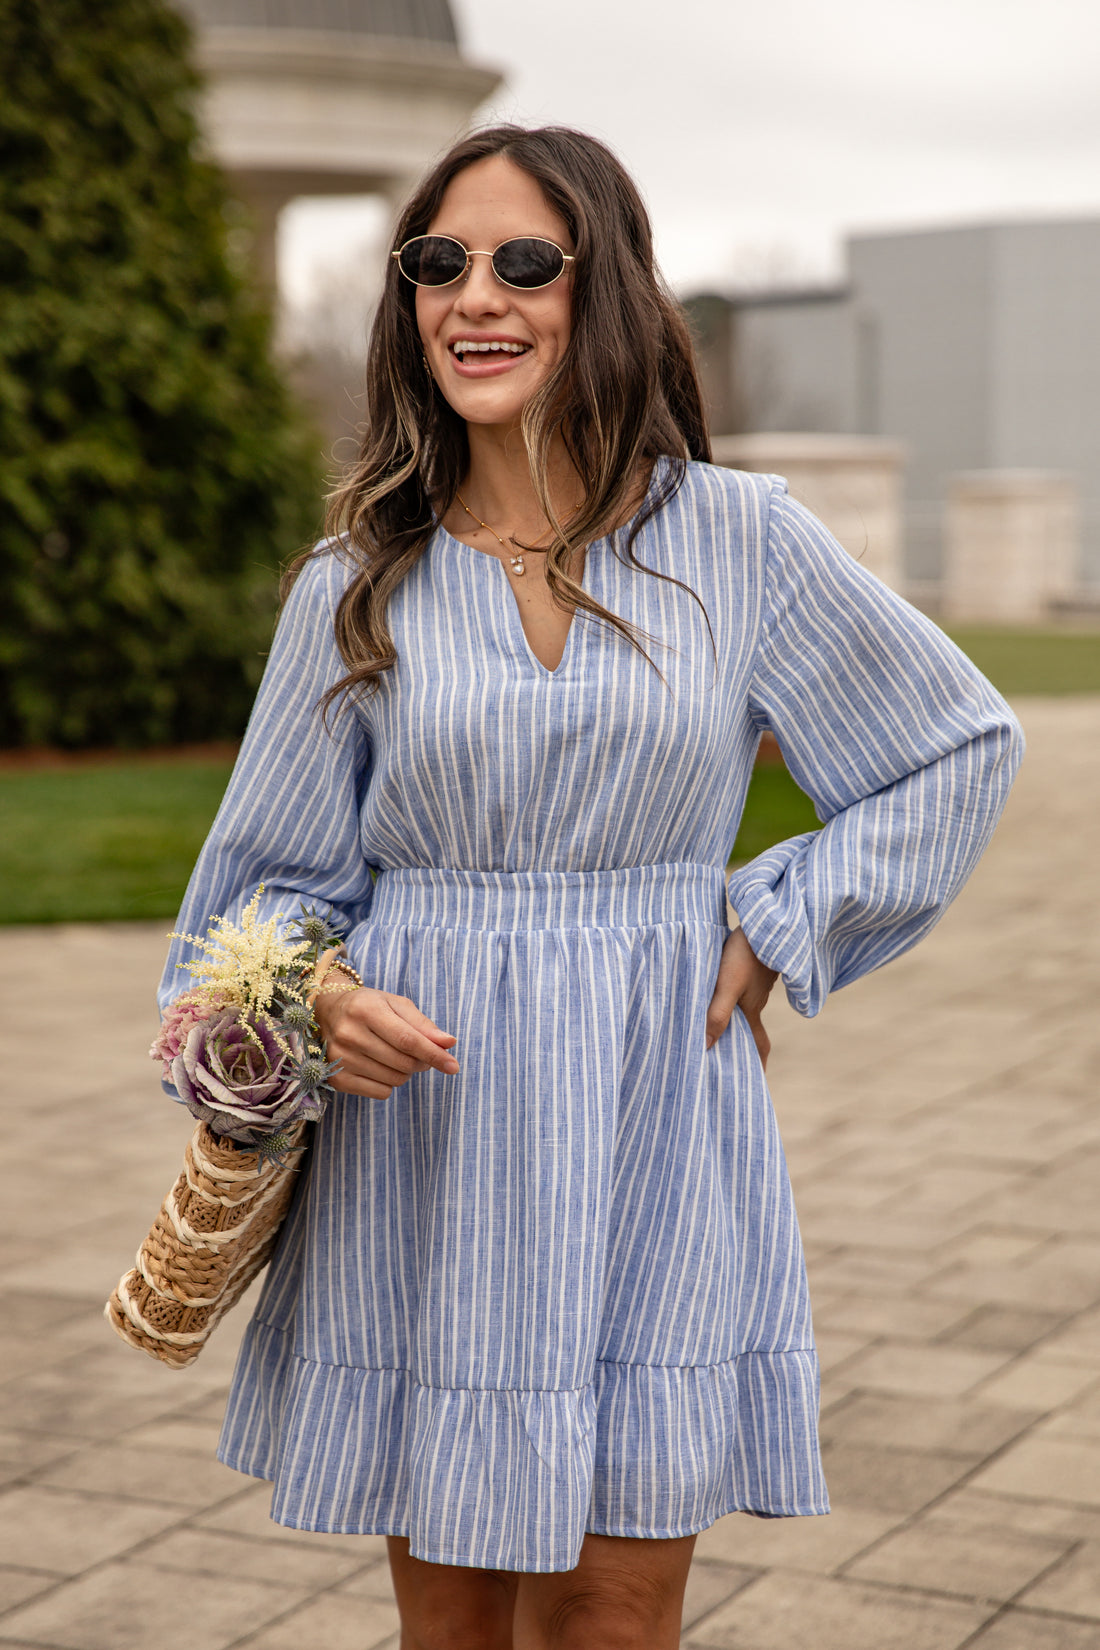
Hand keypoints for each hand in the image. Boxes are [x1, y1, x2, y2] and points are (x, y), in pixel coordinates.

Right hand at [313, 983, 459, 1099]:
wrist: (329, 1013)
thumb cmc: (370, 1007)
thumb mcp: (396, 1004)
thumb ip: (423, 1024)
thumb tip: (449, 1044)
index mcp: (366, 1010)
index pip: (407, 1039)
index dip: (433, 1054)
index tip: (453, 1066)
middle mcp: (349, 1035)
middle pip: (404, 1063)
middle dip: (422, 1062)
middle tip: (420, 1053)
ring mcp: (340, 1059)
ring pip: (395, 1080)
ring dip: (406, 1072)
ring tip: (396, 1055)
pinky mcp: (337, 1079)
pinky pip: (381, 1093)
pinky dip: (389, 1083)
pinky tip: (380, 1066)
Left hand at [705, 927, 778, 1068]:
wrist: (763, 921)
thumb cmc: (745, 955)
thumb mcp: (727, 986)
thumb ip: (717, 1014)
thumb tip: (706, 1047)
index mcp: (752, 1013)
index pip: (759, 1048)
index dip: (758, 1067)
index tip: (754, 1085)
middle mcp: (754, 1003)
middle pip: (750, 1034)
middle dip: (741, 1050)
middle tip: (726, 1065)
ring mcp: (752, 987)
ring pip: (742, 1014)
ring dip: (731, 1027)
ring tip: (713, 1037)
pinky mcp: (747, 972)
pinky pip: (737, 996)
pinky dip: (727, 1006)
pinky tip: (713, 1001)